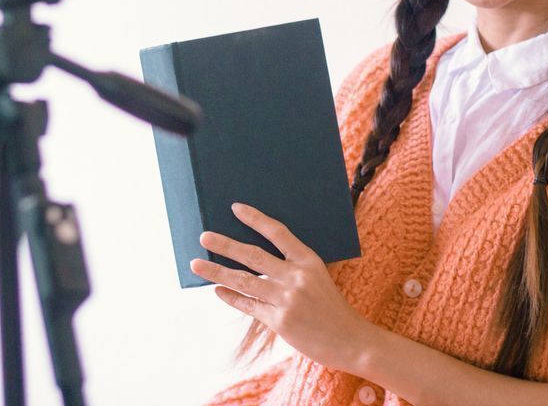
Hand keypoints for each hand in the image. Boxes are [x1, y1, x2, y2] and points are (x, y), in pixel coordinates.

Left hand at [190, 202, 370, 371]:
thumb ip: (292, 267)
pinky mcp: (280, 321)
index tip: (235, 208)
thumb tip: (254, 258)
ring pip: (243, 280)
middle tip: (204, 236)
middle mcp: (296, 277)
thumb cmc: (332, 307)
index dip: (255, 219)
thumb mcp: (318, 277)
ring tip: (197, 263)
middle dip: (225, 245)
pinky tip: (217, 290)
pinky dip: (230, 297)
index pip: (277, 232)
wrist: (351, 341)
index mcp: (309, 260)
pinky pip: (248, 305)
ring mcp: (287, 300)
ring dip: (216, 271)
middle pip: (252, 255)